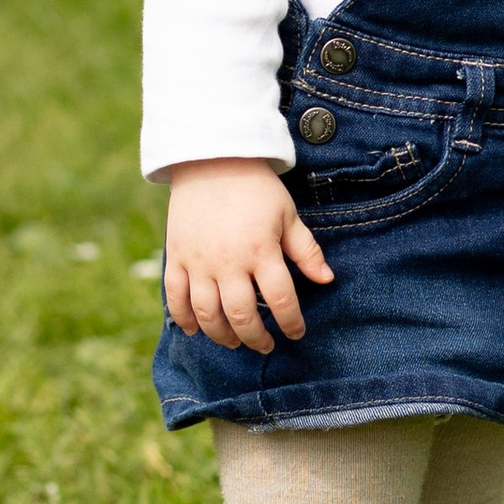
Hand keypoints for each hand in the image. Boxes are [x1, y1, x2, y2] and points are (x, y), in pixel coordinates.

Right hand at [163, 158, 334, 351]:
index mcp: (261, 250)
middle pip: (242, 315)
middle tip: (265, 345)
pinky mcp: (176, 256)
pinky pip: (176, 297)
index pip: (280, 300)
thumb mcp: (288, 214)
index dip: (291, 323)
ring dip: (222, 335)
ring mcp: (198, 261)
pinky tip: (195, 331)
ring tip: (234, 342)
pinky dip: (184, 319)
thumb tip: (327, 280)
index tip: (296, 333)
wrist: (210, 158)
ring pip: (207, 314)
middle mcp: (228, 261)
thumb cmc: (256, 187)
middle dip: (256, 338)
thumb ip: (306, 250)